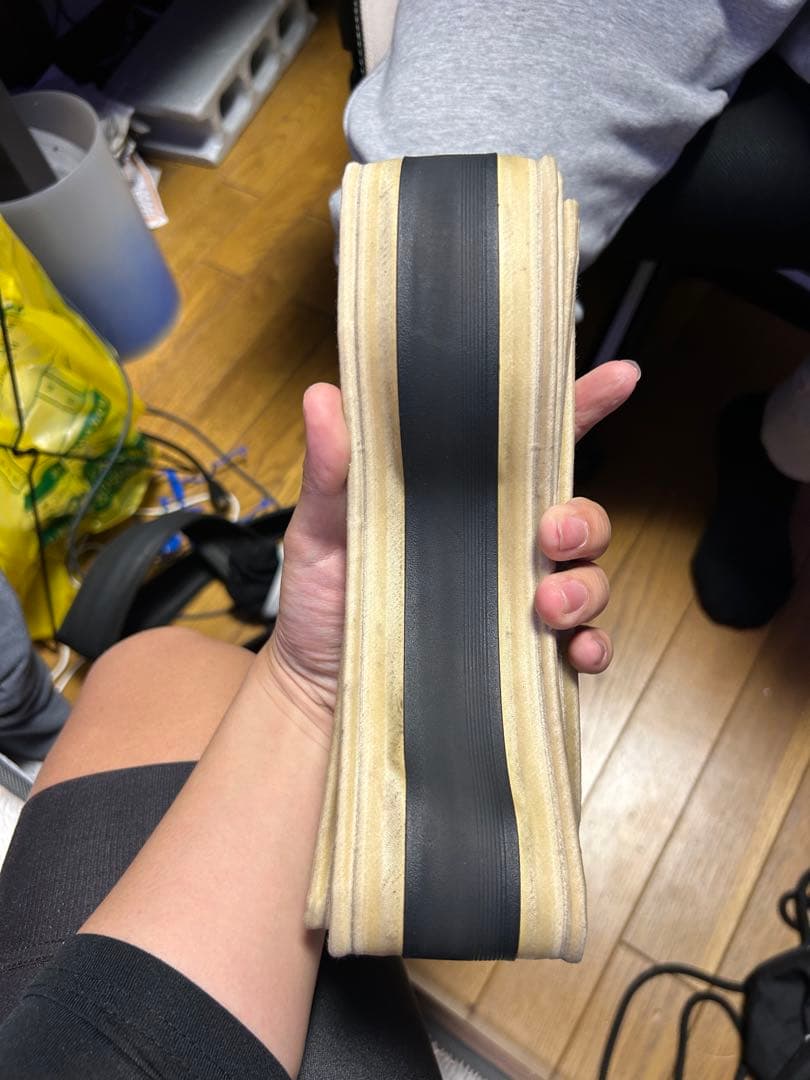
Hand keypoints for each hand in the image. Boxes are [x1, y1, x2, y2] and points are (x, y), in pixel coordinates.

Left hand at [263, 361, 639, 732]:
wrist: (318, 691)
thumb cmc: (323, 602)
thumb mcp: (320, 530)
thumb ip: (332, 470)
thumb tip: (323, 395)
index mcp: (464, 502)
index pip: (530, 446)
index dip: (581, 407)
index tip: (620, 377)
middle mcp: (502, 546)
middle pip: (579, 516)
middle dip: (584, 519)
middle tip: (552, 535)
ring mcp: (519, 602)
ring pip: (590, 579)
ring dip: (587, 586)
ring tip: (547, 605)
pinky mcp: (524, 658)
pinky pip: (584, 647)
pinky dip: (594, 647)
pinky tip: (576, 652)